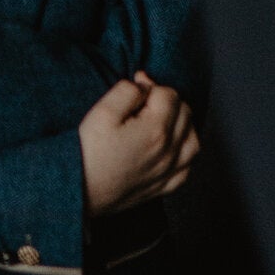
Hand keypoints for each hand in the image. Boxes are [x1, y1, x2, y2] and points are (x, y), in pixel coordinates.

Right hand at [79, 72, 199, 214]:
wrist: (82, 190)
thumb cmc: (89, 151)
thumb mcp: (102, 111)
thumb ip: (127, 91)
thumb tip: (144, 87)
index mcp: (156, 130)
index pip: (169, 94)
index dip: (151, 84)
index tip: (134, 86)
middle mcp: (170, 152)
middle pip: (185, 113)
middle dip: (167, 100)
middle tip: (143, 101)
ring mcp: (169, 172)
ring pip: (193, 139)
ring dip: (181, 124)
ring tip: (160, 119)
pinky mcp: (164, 187)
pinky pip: (188, 167)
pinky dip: (184, 152)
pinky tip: (170, 147)